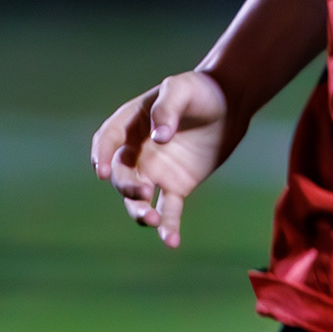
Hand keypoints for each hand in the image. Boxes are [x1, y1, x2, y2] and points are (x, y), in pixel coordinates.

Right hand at [91, 70, 242, 248]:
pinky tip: (172, 242)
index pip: (107, 141)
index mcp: (130, 124)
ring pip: (138, 200)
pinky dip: (168, 227)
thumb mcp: (181, 89)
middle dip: (127, 187)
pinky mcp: (176, 187)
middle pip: (121, 175)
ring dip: (140, 212)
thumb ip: (167, 110)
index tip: (103, 172)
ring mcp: (155, 172)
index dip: (102, 156)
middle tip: (142, 193)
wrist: (230, 104)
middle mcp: (137, 152)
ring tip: (153, 220)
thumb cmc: (200, 91)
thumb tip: (159, 137)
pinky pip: (168, 211)